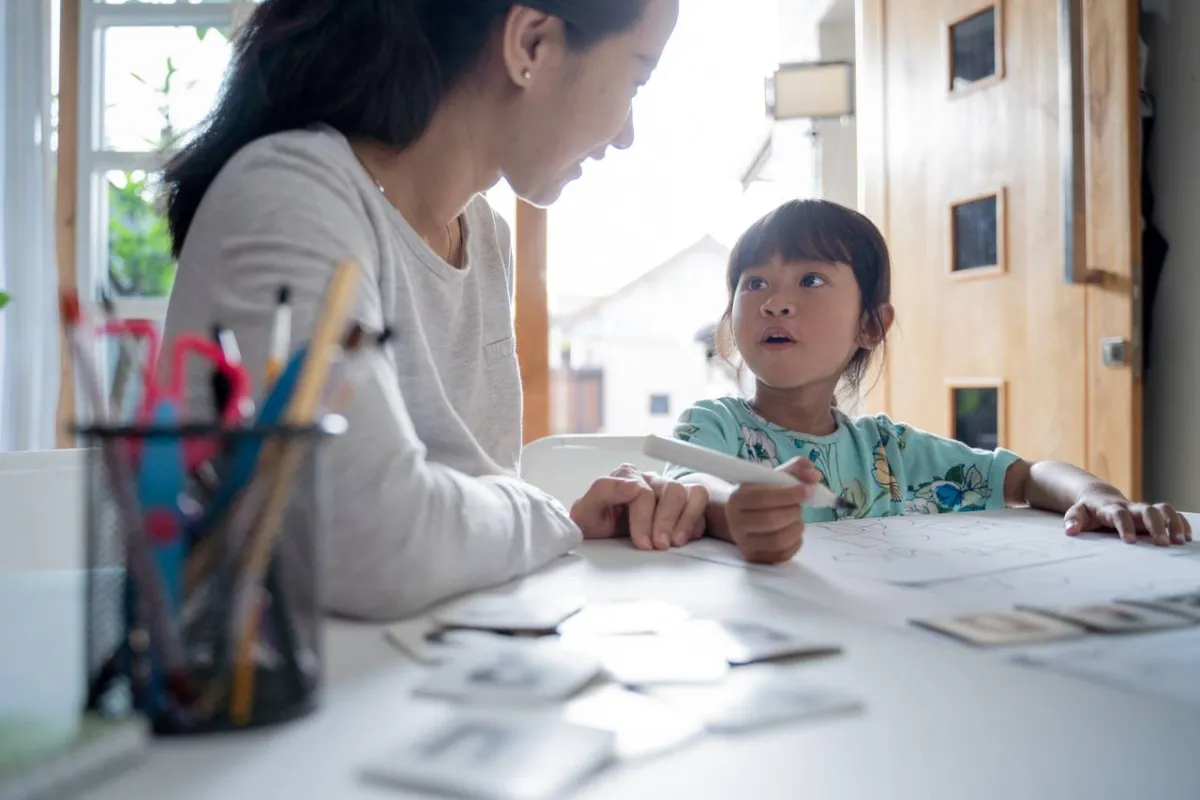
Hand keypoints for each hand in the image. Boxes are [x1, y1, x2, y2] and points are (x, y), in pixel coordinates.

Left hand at [570, 464, 707, 549]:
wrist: (600, 541)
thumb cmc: (594, 525)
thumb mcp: (585, 512)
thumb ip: (603, 492)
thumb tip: (632, 485)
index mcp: (626, 477)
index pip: (643, 490)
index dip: (644, 518)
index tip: (642, 542)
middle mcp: (650, 480)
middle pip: (671, 490)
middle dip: (665, 520)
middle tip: (659, 546)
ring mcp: (668, 490)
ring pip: (690, 492)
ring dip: (685, 519)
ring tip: (675, 542)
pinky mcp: (683, 504)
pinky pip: (700, 502)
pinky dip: (695, 520)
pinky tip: (683, 538)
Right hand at [725, 458, 822, 563]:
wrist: (744, 517)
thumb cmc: (763, 494)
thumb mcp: (775, 477)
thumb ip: (797, 470)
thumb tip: (814, 476)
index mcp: (737, 498)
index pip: (763, 498)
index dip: (789, 494)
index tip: (808, 490)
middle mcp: (736, 522)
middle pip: (770, 520)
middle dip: (793, 511)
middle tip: (800, 506)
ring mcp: (744, 543)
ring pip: (777, 540)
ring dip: (796, 527)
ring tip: (797, 518)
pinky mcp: (755, 558)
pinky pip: (782, 555)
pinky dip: (795, 542)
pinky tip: (793, 531)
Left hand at [1064, 488, 1192, 545]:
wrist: (1098, 497)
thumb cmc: (1087, 510)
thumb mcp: (1076, 513)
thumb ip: (1073, 520)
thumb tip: (1070, 530)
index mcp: (1110, 508)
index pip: (1119, 514)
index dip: (1125, 526)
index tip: (1130, 541)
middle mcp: (1130, 507)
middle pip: (1147, 510)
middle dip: (1156, 525)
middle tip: (1163, 543)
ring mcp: (1142, 510)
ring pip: (1163, 509)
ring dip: (1173, 523)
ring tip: (1180, 541)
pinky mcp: (1152, 514)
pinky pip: (1171, 514)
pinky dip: (1181, 522)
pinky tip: (1186, 537)